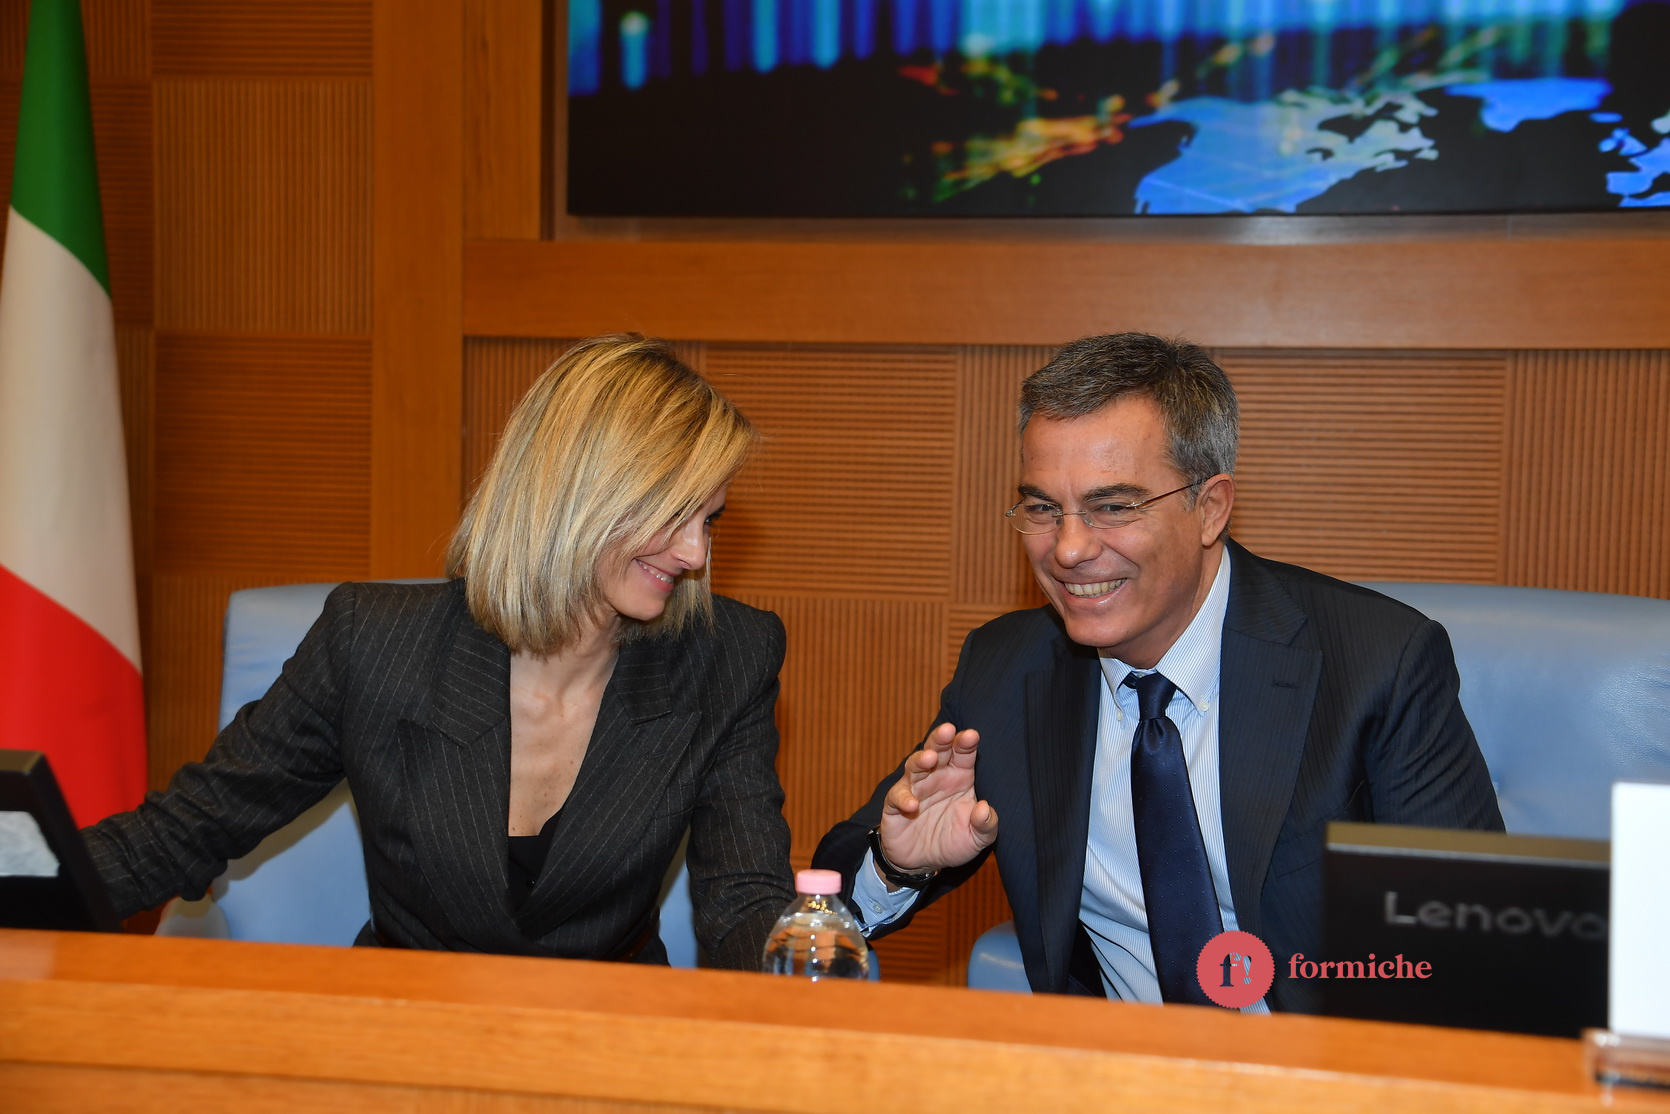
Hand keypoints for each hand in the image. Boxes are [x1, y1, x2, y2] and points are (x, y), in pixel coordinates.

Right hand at [876, 722, 998, 875]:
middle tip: (947, 730)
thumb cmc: (953, 842)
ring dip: (921, 761)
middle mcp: (936, 778)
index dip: (966, 744)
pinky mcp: (895, 804)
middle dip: (941, 739)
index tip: (971, 736)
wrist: (922, 862)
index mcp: (959, 778)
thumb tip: (984, 809)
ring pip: (915, 767)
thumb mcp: (977, 839)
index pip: (963, 755)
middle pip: (937, 751)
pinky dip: (905, 798)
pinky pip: (898, 797)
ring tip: (930, 759)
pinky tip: (913, 805)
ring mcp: (914, 789)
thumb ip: (986, 825)